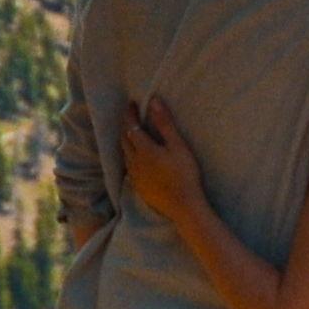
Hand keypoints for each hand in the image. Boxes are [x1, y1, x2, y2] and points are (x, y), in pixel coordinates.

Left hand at [120, 92, 210, 227]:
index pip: (131, 126)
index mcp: (144, 149)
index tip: (131, 104)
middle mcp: (134, 161)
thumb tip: (154, 102)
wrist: (183, 206)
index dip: (129, 114)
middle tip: (130, 116)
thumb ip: (165, 124)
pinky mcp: (138, 186)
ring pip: (124, 154)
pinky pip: (128, 166)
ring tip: (132, 134)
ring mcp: (134, 175)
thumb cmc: (184, 174)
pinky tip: (136, 158)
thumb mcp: (178, 146)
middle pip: (123, 139)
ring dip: (125, 141)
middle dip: (125, 126)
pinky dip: (129, 156)